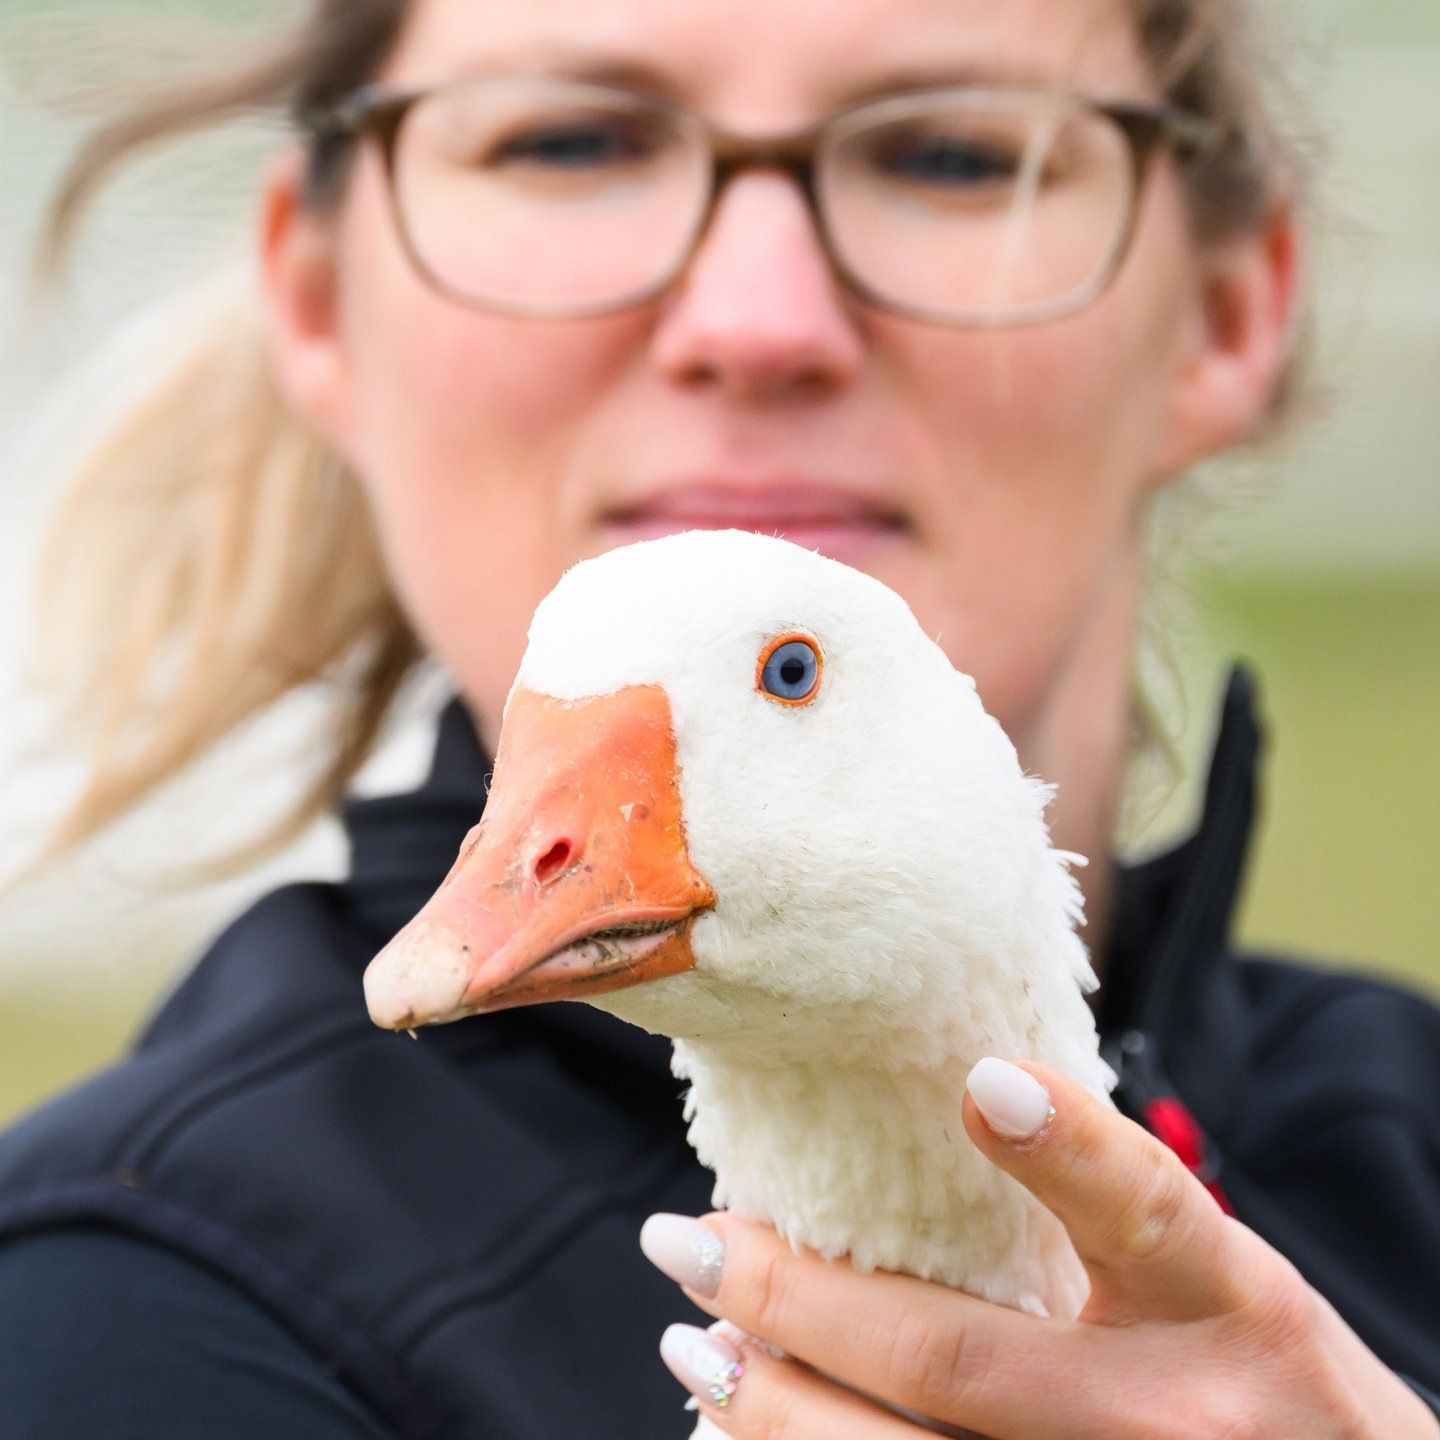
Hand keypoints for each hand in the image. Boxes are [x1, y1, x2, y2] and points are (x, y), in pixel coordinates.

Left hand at [640, 1058, 1439, 1438]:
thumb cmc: (1268, 1388)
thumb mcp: (1226, 1289)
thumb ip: (1118, 1225)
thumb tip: (947, 1112)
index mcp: (1230, 1308)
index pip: (1150, 1208)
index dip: (1067, 1147)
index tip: (981, 1083)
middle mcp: (1179, 1419)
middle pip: (958, 1361)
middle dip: (799, 1301)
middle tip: (686, 1242)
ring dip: (773, 1407)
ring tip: (692, 1344)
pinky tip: (745, 1430)